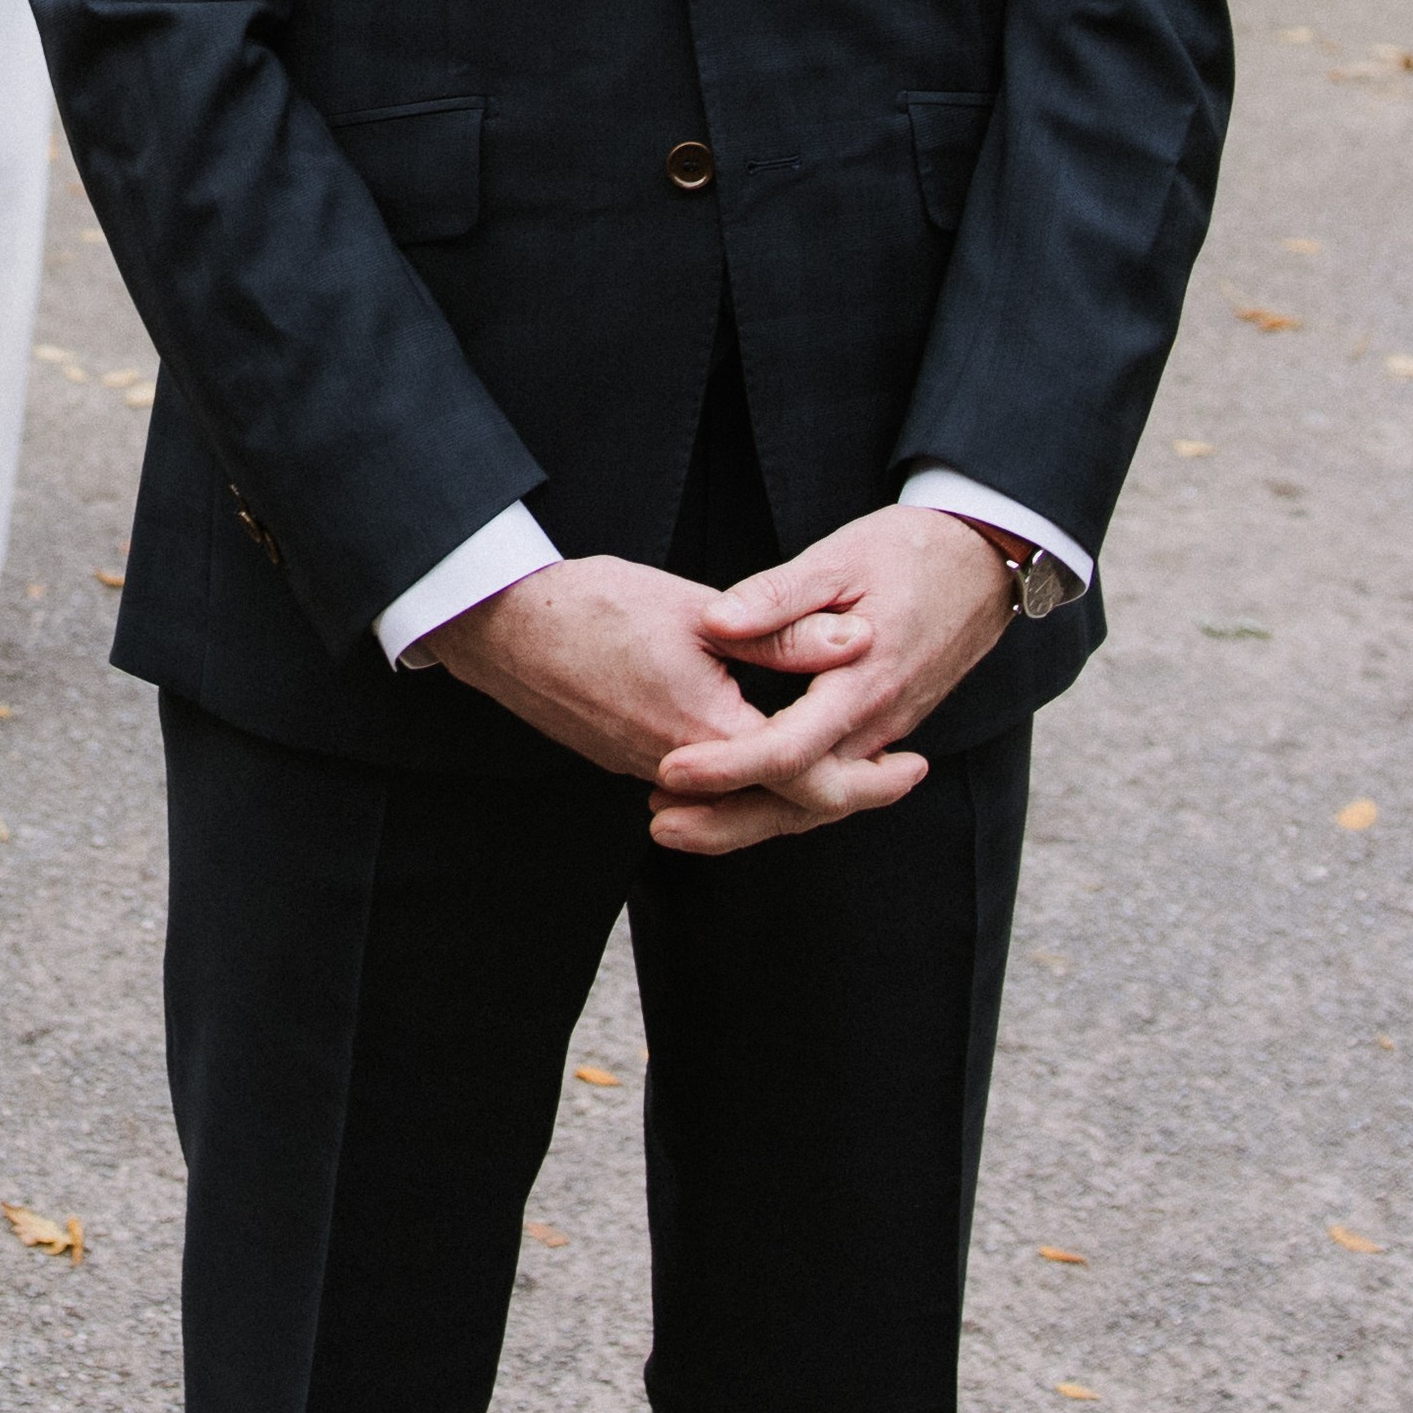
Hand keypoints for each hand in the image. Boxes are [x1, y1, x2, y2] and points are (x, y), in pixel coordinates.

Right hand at [425, 552, 873, 789]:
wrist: (501, 623)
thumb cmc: (596, 605)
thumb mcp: (701, 611)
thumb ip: (781, 636)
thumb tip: (858, 645)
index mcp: (709, 733)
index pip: (809, 780)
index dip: (868, 779)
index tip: (911, 763)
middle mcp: (680, 769)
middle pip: (781, 808)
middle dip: (846, 795)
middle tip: (898, 773)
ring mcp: (647, 768)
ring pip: (743, 801)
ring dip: (798, 788)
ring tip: (849, 762)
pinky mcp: (627, 755)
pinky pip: (706, 787)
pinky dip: (751, 779)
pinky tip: (770, 749)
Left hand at [647, 508, 1013, 856]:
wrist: (984, 561)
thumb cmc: (911, 552)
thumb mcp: (840, 558)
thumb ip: (778, 596)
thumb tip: (718, 622)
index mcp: (864, 681)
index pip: (789, 749)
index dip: (726, 766)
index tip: (669, 769)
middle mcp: (879, 722)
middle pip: (802, 800)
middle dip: (729, 821)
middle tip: (659, 824)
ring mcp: (886, 733)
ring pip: (818, 803)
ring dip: (750, 821)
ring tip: (681, 824)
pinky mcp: (884, 730)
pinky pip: (833, 784)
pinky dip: (785, 803)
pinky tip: (738, 804)